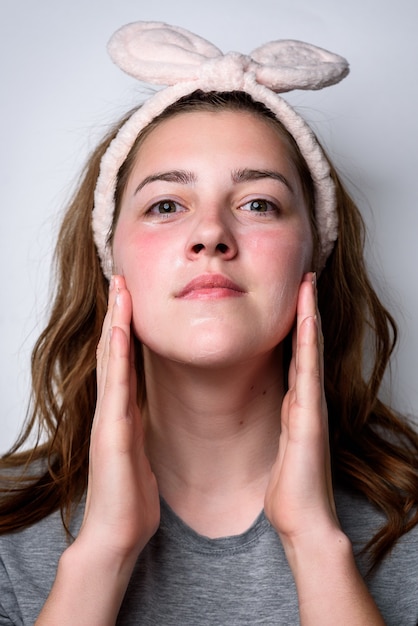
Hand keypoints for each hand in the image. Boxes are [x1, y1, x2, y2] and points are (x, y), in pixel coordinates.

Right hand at [78, 274, 159, 561]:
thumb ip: (139, 428)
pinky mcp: (111, 435)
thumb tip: (146, 412)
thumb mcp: (140, 452)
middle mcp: (112, 410)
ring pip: (110, 362)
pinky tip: (118, 332)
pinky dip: (115, 358)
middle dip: (117, 315)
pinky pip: (114, 388)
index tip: (133, 298)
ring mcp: (108, 420)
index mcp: (123, 413)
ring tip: (119, 290)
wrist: (117, 534)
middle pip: (112, 352)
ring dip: (113, 324)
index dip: (126, 327)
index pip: (124, 361)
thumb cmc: (130, 497)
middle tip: (122, 279)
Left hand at [264, 272, 337, 545]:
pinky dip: (309, 346)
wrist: (303, 521)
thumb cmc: (291, 489)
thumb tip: (279, 409)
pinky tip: (307, 322)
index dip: (296, 327)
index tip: (293, 299)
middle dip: (306, 312)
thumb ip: (283, 426)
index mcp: (297, 407)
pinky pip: (307, 374)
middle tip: (305, 279)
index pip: (296, 358)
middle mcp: (306, 402)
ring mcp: (310, 408)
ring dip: (309, 318)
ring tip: (308, 287)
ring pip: (310, 353)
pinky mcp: (308, 418)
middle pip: (307, 347)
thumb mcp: (280, 447)